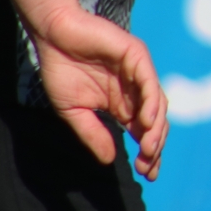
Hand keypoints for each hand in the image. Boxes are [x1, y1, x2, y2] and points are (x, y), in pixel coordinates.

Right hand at [8, 0, 168, 178]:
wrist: (53, 36)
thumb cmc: (62, 69)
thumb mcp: (74, 111)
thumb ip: (93, 133)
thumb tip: (108, 160)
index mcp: (123, 104)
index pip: (144, 131)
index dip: (150, 152)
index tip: (147, 173)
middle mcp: (136, 90)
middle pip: (156, 121)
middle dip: (155, 145)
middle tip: (149, 166)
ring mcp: (139, 72)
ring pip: (158, 103)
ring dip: (156, 128)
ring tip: (149, 149)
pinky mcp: (136, 55)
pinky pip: (150, 82)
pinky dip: (151, 102)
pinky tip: (146, 122)